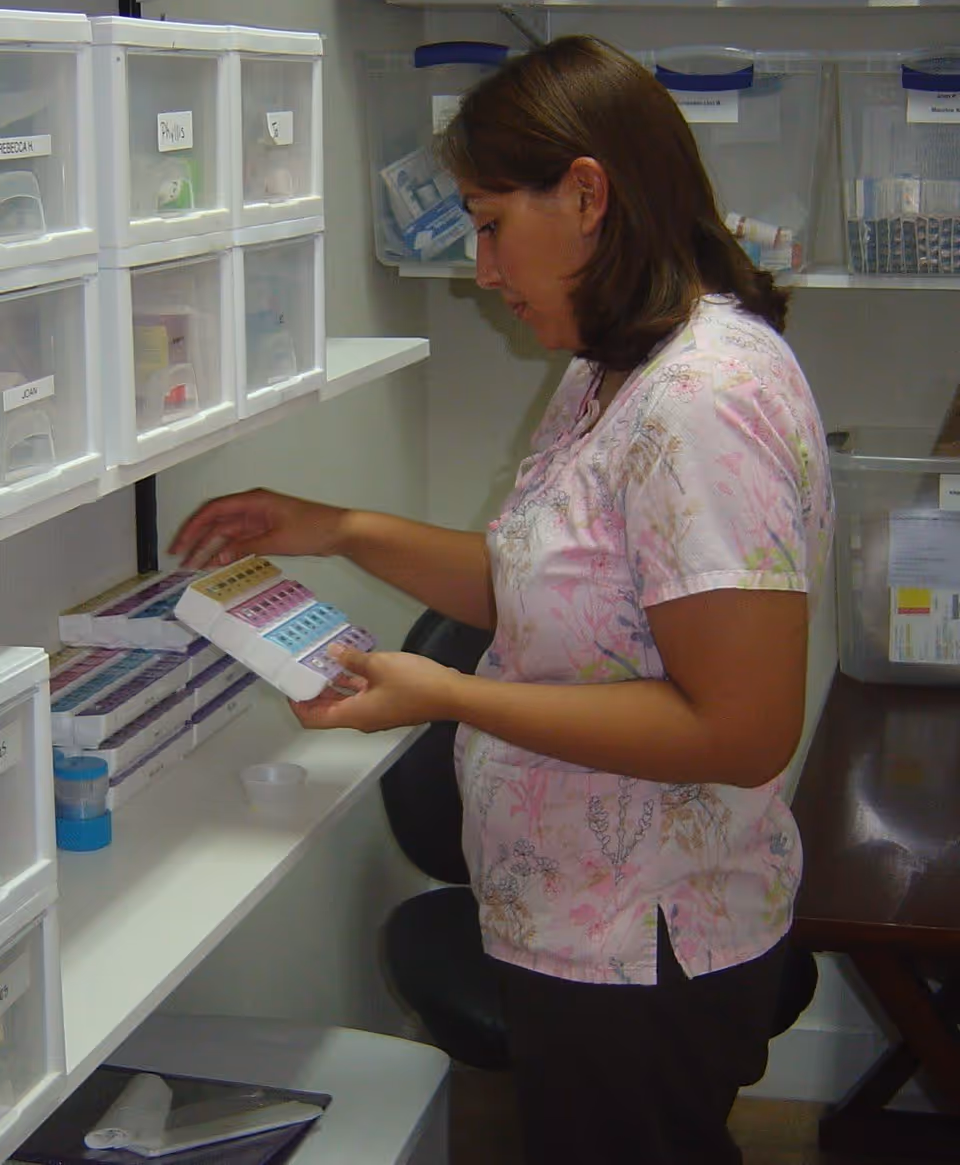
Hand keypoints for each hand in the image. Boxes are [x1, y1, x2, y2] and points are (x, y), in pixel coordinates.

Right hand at [169, 488, 348, 568]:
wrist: (339, 531)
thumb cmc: (314, 528)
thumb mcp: (277, 540)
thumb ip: (246, 547)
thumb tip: (220, 556)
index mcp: (253, 501)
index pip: (213, 511)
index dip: (193, 527)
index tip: (180, 544)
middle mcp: (252, 508)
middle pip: (215, 522)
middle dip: (196, 539)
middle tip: (180, 558)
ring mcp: (258, 520)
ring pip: (225, 534)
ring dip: (210, 548)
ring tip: (194, 566)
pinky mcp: (265, 531)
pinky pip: (239, 541)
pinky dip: (227, 552)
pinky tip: (218, 564)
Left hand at [289, 647, 463, 732]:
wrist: (450, 695)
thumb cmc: (413, 683)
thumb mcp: (379, 665)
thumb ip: (352, 659)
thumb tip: (332, 652)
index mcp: (354, 715)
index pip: (314, 719)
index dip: (298, 705)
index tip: (289, 685)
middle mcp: (362, 719)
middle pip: (328, 711)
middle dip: (314, 692)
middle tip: (303, 668)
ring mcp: (376, 713)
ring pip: (346, 702)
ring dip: (334, 685)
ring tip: (322, 661)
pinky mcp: (389, 704)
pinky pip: (362, 696)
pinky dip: (352, 683)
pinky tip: (350, 663)